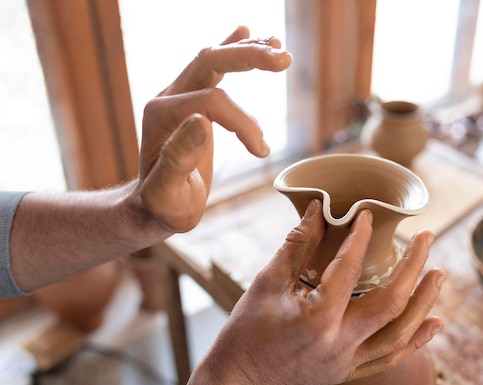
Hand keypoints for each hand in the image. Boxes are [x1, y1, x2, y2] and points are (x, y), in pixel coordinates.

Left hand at [135, 26, 291, 231]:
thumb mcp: (168, 194)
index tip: (262, 151)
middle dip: (248, 57)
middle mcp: (168, 97)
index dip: (243, 123)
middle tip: (284, 60)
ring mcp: (179, 95)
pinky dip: (231, 50)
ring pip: (212, 58)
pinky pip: (211, 67)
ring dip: (245, 50)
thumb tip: (202, 121)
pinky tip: (246, 34)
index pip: (212, 101)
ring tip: (278, 46)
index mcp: (162, 115)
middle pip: (209, 61)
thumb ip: (179, 159)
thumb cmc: (164, 206)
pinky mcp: (192, 100)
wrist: (153, 206)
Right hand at [176, 199, 444, 384]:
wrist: (239, 379)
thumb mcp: (266, 283)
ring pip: (400, 333)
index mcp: (316, 318)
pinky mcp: (349, 370)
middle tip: (427, 236)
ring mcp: (347, 361)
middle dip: (414, 266)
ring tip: (439, 273)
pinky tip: (435, 321)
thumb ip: (297, 246)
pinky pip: (391, 357)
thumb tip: (318, 211)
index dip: (359, 238)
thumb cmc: (246, 330)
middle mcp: (339, 342)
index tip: (367, 216)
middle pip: (391, 303)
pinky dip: (416, 340)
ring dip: (424, 301)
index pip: (348, 270)